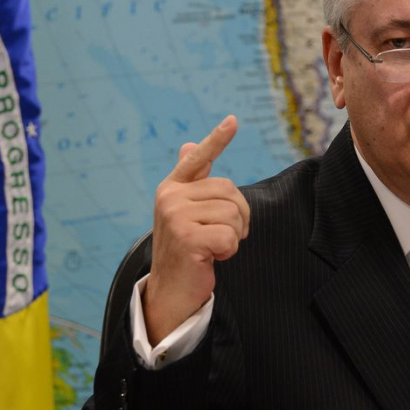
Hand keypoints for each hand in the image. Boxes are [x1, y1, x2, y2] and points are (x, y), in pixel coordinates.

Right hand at [143, 115, 250, 344]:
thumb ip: (191, 182)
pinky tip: (212, 258)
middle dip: (238, 216)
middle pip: (230, 190)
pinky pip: (229, 235)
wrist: (170, 290)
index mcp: (172, 188)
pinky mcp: (187, 238)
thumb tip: (188, 146)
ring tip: (214, 247)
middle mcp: (170, 197)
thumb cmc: (184, 249)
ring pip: (233, 213)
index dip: (217, 139)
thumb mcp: (186, 212)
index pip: (198, 159)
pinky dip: (229, 250)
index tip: (233, 120)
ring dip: (234, 236)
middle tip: (223, 236)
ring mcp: (176, 217)